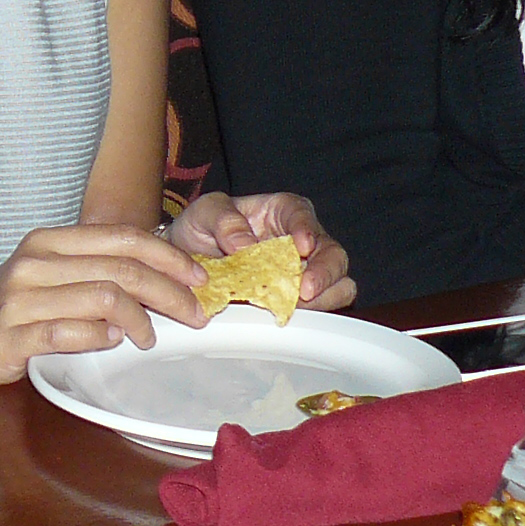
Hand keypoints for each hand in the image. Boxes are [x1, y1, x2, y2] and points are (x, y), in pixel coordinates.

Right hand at [0, 225, 209, 394]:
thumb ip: (99, 273)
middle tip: (194, 316)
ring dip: (140, 320)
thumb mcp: (56, 282)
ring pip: (103, 298)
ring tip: (151, 338)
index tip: (198, 278)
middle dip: (169, 292)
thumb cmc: (18, 318)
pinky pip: (69, 333)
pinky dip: (99, 338)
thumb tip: (169, 277)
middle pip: (120, 268)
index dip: (167, 256)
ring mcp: (18, 300)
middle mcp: (32, 263)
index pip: (121, 237)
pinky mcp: (9, 337)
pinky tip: (112, 343)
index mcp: (47, 242)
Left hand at [168, 191, 356, 311]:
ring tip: (296, 306)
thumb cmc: (201, 229)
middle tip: (304, 290)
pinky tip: (288, 314)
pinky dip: (312, 314)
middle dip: (325, 273)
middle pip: (333, 254)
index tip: (301, 245)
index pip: (302, 214)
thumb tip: (245, 245)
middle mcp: (301, 240)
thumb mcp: (203, 213)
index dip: (307, 229)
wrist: (187, 262)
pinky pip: (321, 308)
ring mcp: (304, 272)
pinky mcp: (299, 299)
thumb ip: (223, 220)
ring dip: (323, 298)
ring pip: (338, 285)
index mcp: (282, 211)